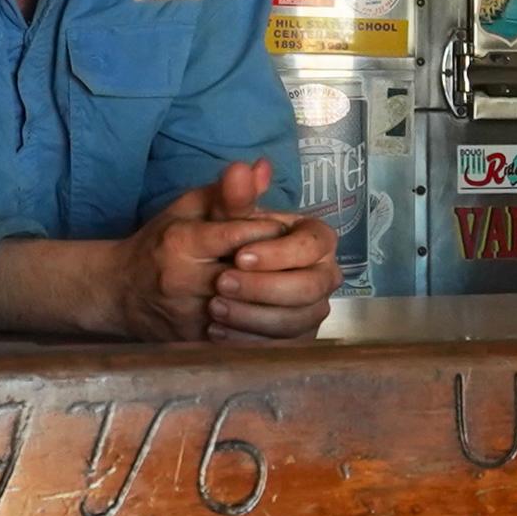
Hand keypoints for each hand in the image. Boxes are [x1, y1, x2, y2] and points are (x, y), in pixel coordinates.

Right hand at [102, 167, 290, 341]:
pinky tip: (280, 314)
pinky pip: (244, 341)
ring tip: (293, 286)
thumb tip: (262, 167)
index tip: (283, 228)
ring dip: (282, 301)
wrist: (121, 291)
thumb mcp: (189, 208)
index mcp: (181, 241)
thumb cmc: (162, 242)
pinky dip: (269, 329)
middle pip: (252, 277)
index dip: (271, 231)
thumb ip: (230, 192)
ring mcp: (189, 317)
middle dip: (282, 267)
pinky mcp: (196, 344)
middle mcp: (182, 280)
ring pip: (253, 314)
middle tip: (295, 261)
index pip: (242, 234)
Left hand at [189, 156, 337, 342]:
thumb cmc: (215, 240)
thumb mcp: (217, 214)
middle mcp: (322, 274)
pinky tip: (219, 331)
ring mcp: (312, 309)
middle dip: (264, 288)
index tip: (239, 257)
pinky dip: (249, 340)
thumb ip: (235, 197)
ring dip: (253, 316)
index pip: (313, 244)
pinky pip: (282, 347)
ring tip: (214, 309)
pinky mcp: (295, 338)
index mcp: (314, 237)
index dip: (279, 253)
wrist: (194, 281)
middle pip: (310, 288)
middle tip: (221, 284)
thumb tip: (249, 168)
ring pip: (297, 321)